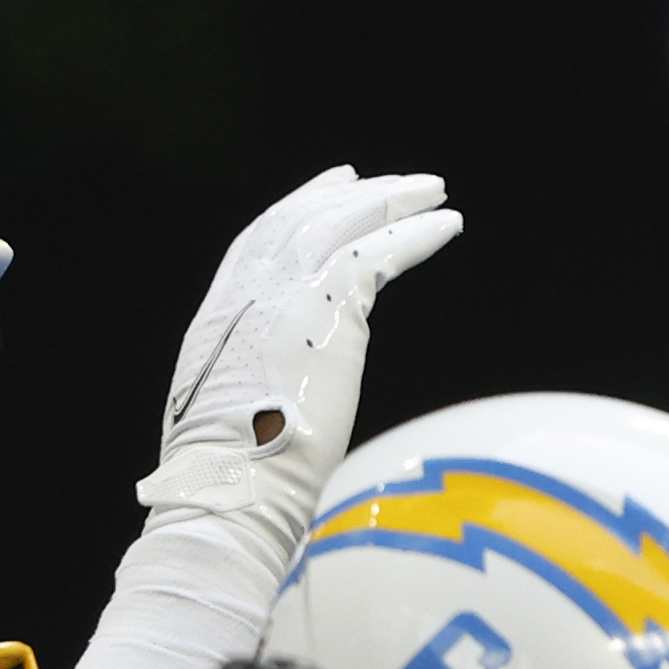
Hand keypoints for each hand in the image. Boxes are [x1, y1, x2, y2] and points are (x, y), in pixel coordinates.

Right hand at [136, 165, 459, 528]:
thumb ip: (255, 388)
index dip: (300, 207)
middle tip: (395, 180)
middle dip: (352, 193)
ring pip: (343, 223)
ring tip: (435, 190)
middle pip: (303, 218)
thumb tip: (275, 410)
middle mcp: (245, 294)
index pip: (260, 240)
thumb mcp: (230, 416)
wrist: (230, 488)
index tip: (332, 186)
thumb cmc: (234, 481)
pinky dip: (416, 235)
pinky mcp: (325, 307)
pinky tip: (449, 225)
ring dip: (391, 202)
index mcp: (220, 317)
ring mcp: (282, 294)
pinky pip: (379, 253)